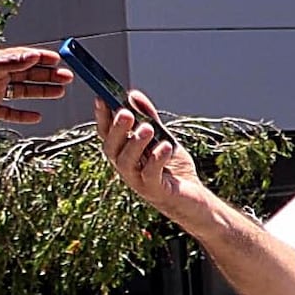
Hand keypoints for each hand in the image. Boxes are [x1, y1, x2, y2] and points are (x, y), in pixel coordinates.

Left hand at [0, 45, 73, 123]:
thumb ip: (10, 62)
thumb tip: (34, 55)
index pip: (26, 59)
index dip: (43, 59)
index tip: (61, 58)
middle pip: (29, 76)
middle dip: (49, 76)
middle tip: (68, 77)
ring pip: (23, 92)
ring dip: (41, 92)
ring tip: (60, 92)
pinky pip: (9, 113)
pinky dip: (23, 116)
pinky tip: (37, 116)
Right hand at [94, 99, 216, 224]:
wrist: (193, 199)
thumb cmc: (174, 170)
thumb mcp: (162, 138)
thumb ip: (148, 118)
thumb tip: (132, 95)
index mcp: (124, 154)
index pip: (106, 134)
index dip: (102, 117)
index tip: (101, 99)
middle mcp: (125, 168)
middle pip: (112, 148)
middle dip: (117, 130)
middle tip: (125, 114)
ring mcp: (137, 181)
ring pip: (127, 162)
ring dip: (135, 144)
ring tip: (147, 129)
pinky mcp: (154, 191)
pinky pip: (151, 175)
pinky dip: (156, 160)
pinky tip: (165, 147)